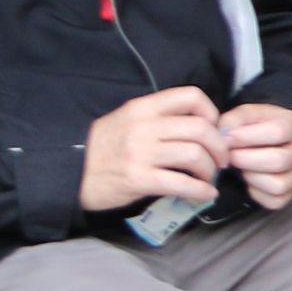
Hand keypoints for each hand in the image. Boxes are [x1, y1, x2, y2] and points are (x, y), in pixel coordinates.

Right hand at [83, 88, 226, 210]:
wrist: (69, 174)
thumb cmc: (103, 148)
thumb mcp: (127, 121)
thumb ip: (159, 120)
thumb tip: (201, 128)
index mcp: (143, 108)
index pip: (190, 96)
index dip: (211, 112)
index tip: (214, 129)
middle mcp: (144, 126)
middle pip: (200, 128)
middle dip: (219, 146)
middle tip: (222, 160)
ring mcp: (141, 153)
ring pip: (195, 155)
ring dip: (210, 169)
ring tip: (209, 178)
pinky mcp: (139, 179)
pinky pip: (181, 183)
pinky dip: (201, 190)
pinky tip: (205, 194)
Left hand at [218, 103, 291, 210]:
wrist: (271, 144)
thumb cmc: (257, 127)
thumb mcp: (247, 115)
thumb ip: (234, 120)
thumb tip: (224, 136)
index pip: (278, 131)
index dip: (247, 137)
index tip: (226, 139)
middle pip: (279, 160)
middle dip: (246, 159)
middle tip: (229, 156)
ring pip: (278, 184)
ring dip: (251, 177)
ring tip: (240, 167)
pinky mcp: (291, 194)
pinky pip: (273, 200)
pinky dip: (256, 193)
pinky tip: (249, 179)